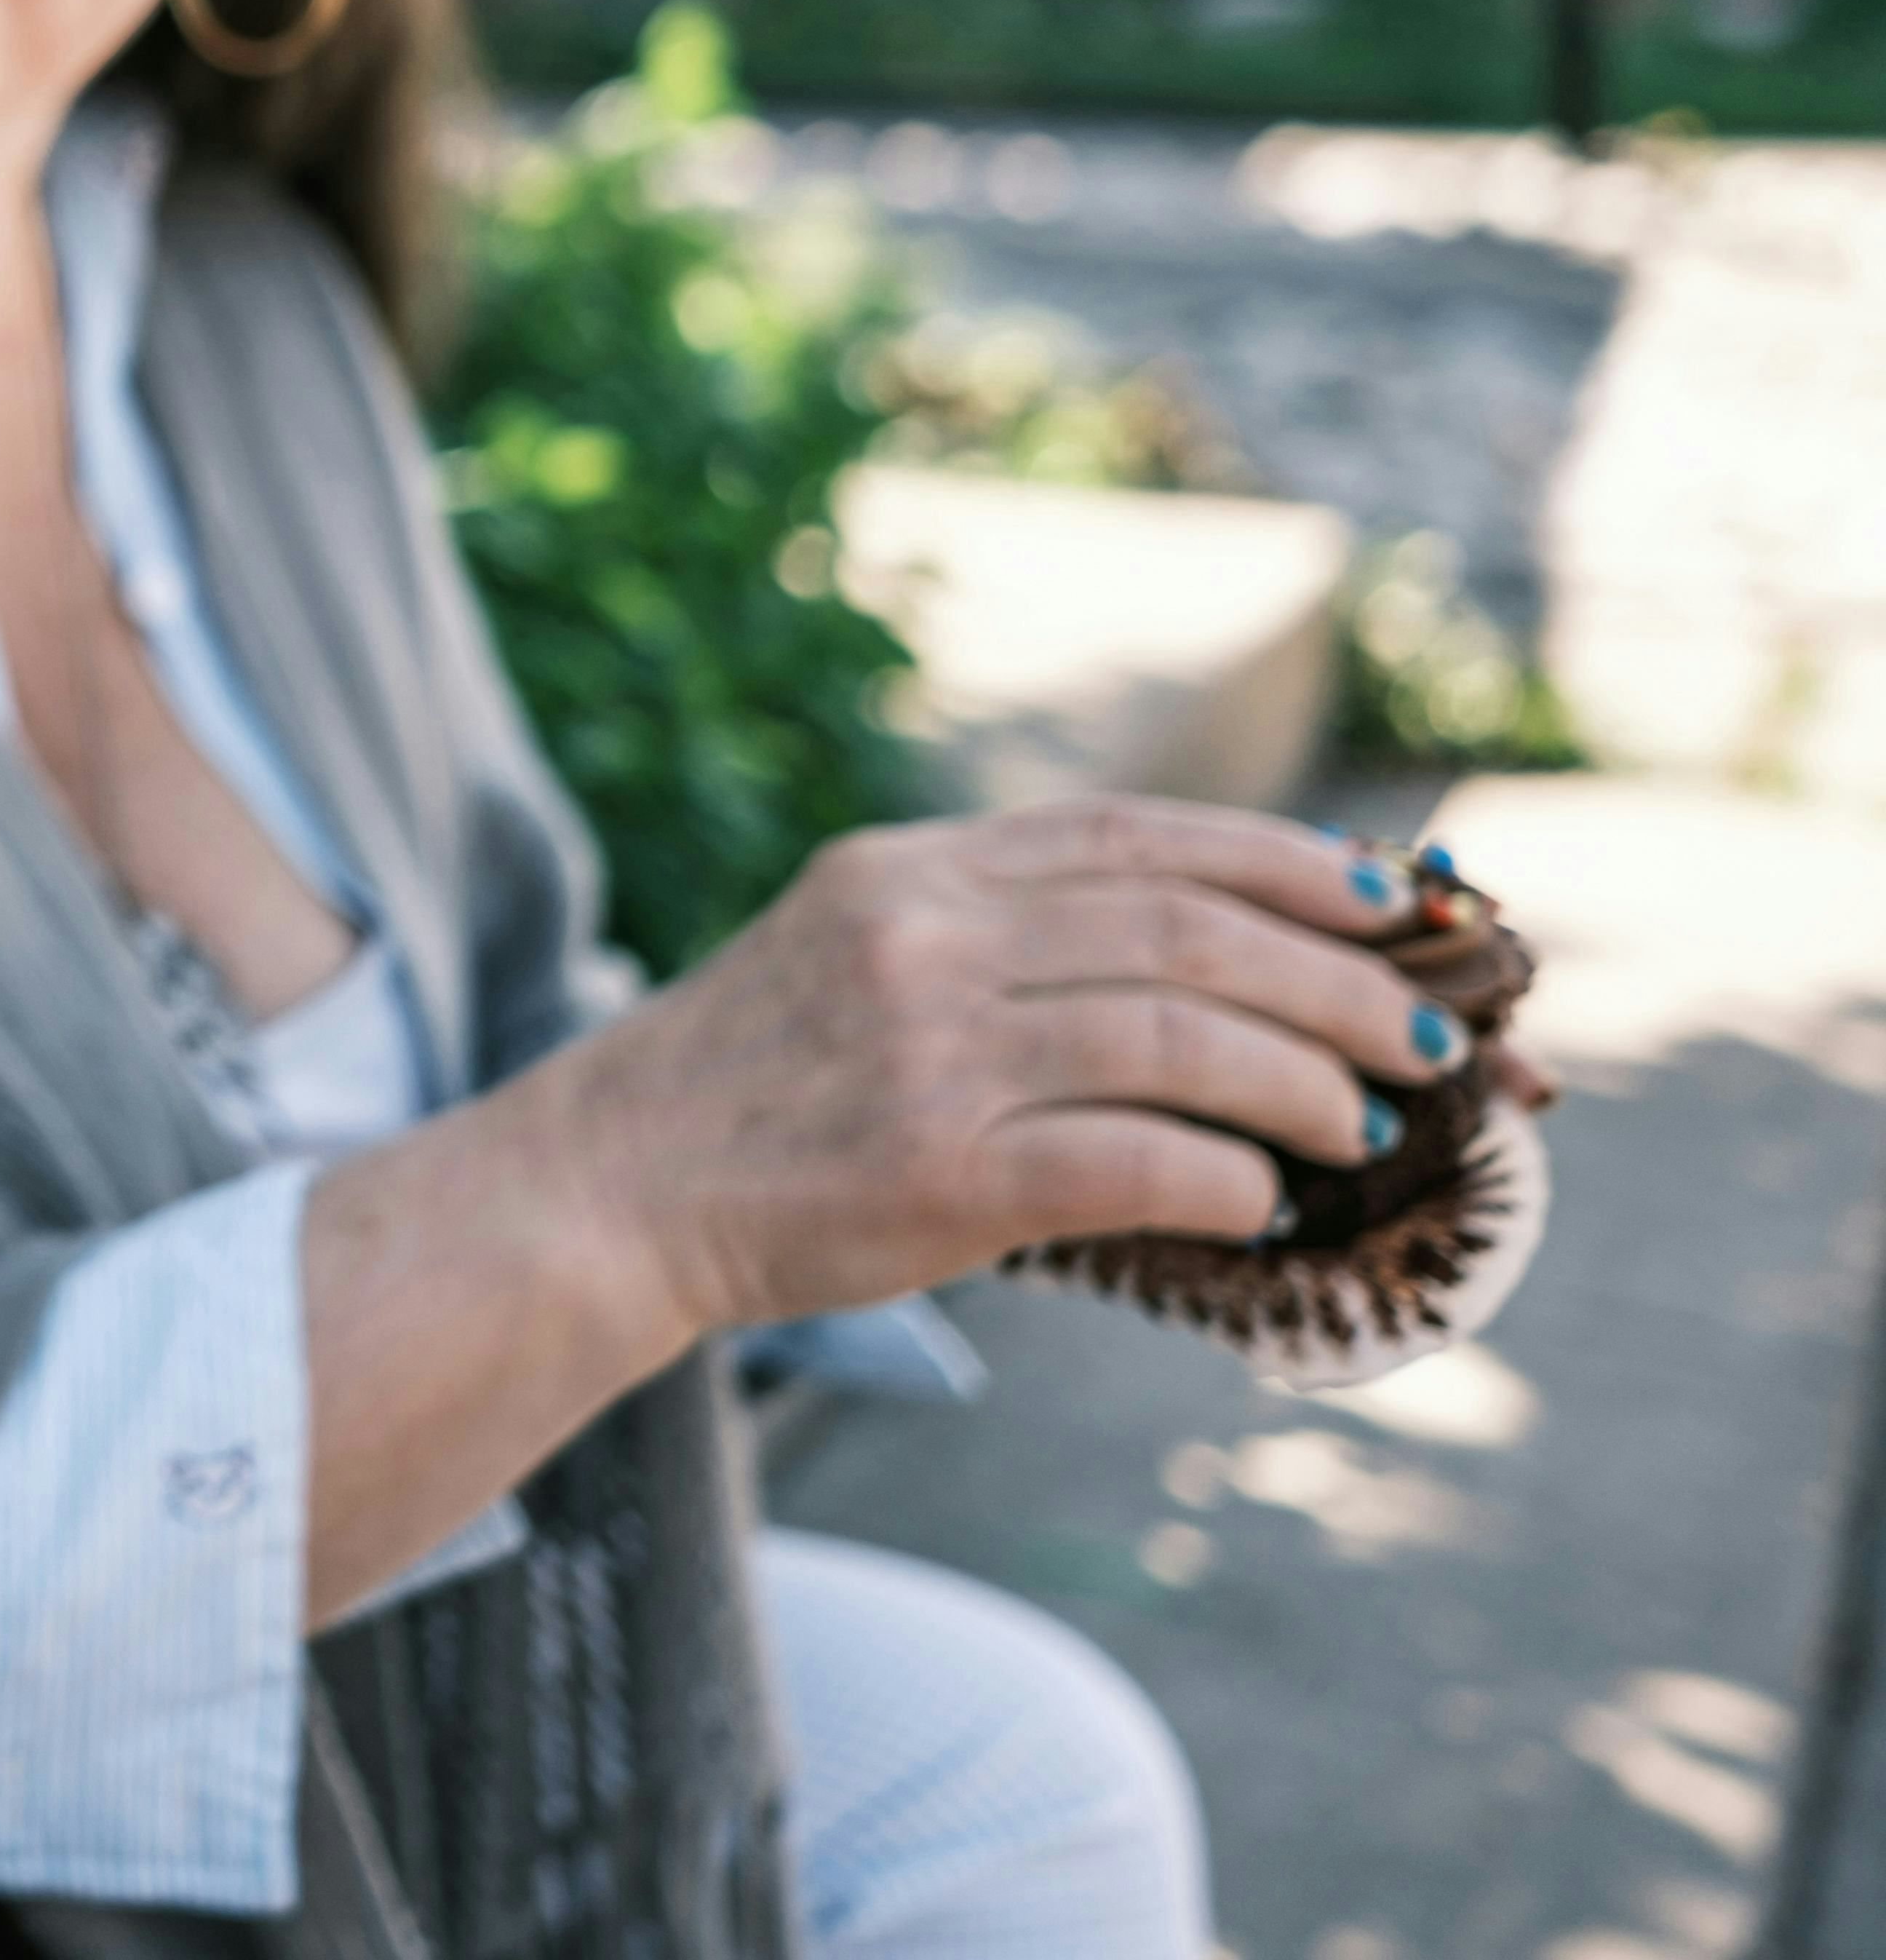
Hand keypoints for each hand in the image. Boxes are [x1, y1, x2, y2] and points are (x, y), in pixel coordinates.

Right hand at [531, 797, 1474, 1344]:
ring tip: (1368, 1124)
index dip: (1286, 862)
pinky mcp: (932, 1170)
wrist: (604, 1186)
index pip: (1138, 836)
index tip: (1393, 899)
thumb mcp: (852, 946)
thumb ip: (994, 928)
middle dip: (1337, 982)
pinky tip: (1262, 1199)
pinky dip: (1225, 1178)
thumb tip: (1203, 950)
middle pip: (1187, 931)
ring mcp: (926, 1052)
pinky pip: (1131, 1161)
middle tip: (1430, 1037)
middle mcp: (922, 936)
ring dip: (1306, 1084)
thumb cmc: (754, 1086)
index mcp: (911, 869)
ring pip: (1180, 1041)